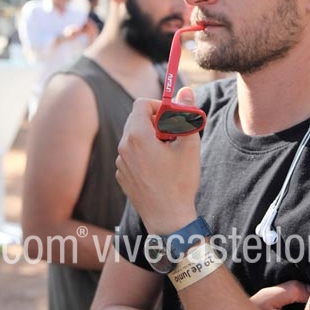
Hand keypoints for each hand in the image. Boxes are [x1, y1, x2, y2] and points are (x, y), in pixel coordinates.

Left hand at [116, 88, 201, 234]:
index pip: (142, 104)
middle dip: (156, 122)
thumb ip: (186, 114)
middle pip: (136, 119)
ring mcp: (120, 163)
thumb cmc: (180, 181)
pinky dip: (144, 154)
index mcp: (137, 135)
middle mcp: (123, 147)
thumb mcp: (189, 145)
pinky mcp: (122, 176)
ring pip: (134, 138)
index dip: (159, 106)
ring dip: (150, 138)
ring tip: (168, 154)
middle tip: (174, 134)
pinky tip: (159, 169)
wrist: (168, 218)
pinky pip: (131, 155)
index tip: (173, 117)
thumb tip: (186, 91)